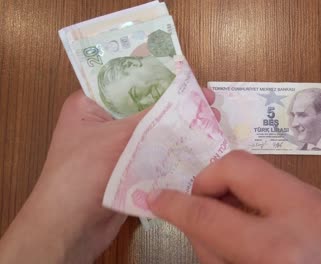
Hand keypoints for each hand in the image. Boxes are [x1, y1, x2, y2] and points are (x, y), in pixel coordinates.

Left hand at [0, 88, 219, 263]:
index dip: (161, 75)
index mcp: (90, 104)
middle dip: (177, 102)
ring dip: (180, 126)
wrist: (69, 229)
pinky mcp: (129, 167)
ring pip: (154, 130)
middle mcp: (104, 121)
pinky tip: (199, 146)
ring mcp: (117, 146)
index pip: (129, 79)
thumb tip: (186, 95)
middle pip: (146, 105)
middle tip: (208, 100)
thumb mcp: (117, 137)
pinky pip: (156, 152)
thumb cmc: (81, 175)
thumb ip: (152, 116)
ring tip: (211, 122)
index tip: (190, 75)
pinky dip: (175, 149)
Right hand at [147, 151, 320, 263]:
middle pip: (239, 164)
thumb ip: (215, 252)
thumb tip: (195, 221)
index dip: (176, 205)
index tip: (156, 198)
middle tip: (199, 204)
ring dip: (234, 189)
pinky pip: (281, 185)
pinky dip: (258, 198)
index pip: (211, 214)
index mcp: (281, 250)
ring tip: (230, 220)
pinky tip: (257, 223)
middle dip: (208, 179)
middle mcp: (306, 213)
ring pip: (260, 171)